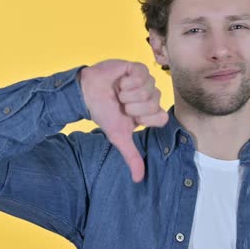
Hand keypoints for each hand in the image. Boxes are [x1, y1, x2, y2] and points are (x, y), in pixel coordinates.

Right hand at [79, 59, 167, 182]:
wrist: (87, 94)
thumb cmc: (104, 113)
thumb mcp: (119, 137)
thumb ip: (131, 156)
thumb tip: (139, 180)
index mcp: (149, 112)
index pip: (162, 117)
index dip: (145, 118)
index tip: (131, 118)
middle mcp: (150, 96)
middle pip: (154, 103)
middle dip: (133, 106)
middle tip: (121, 104)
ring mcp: (145, 82)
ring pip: (149, 90)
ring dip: (128, 94)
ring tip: (118, 93)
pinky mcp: (137, 68)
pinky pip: (143, 75)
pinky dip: (128, 82)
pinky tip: (120, 82)